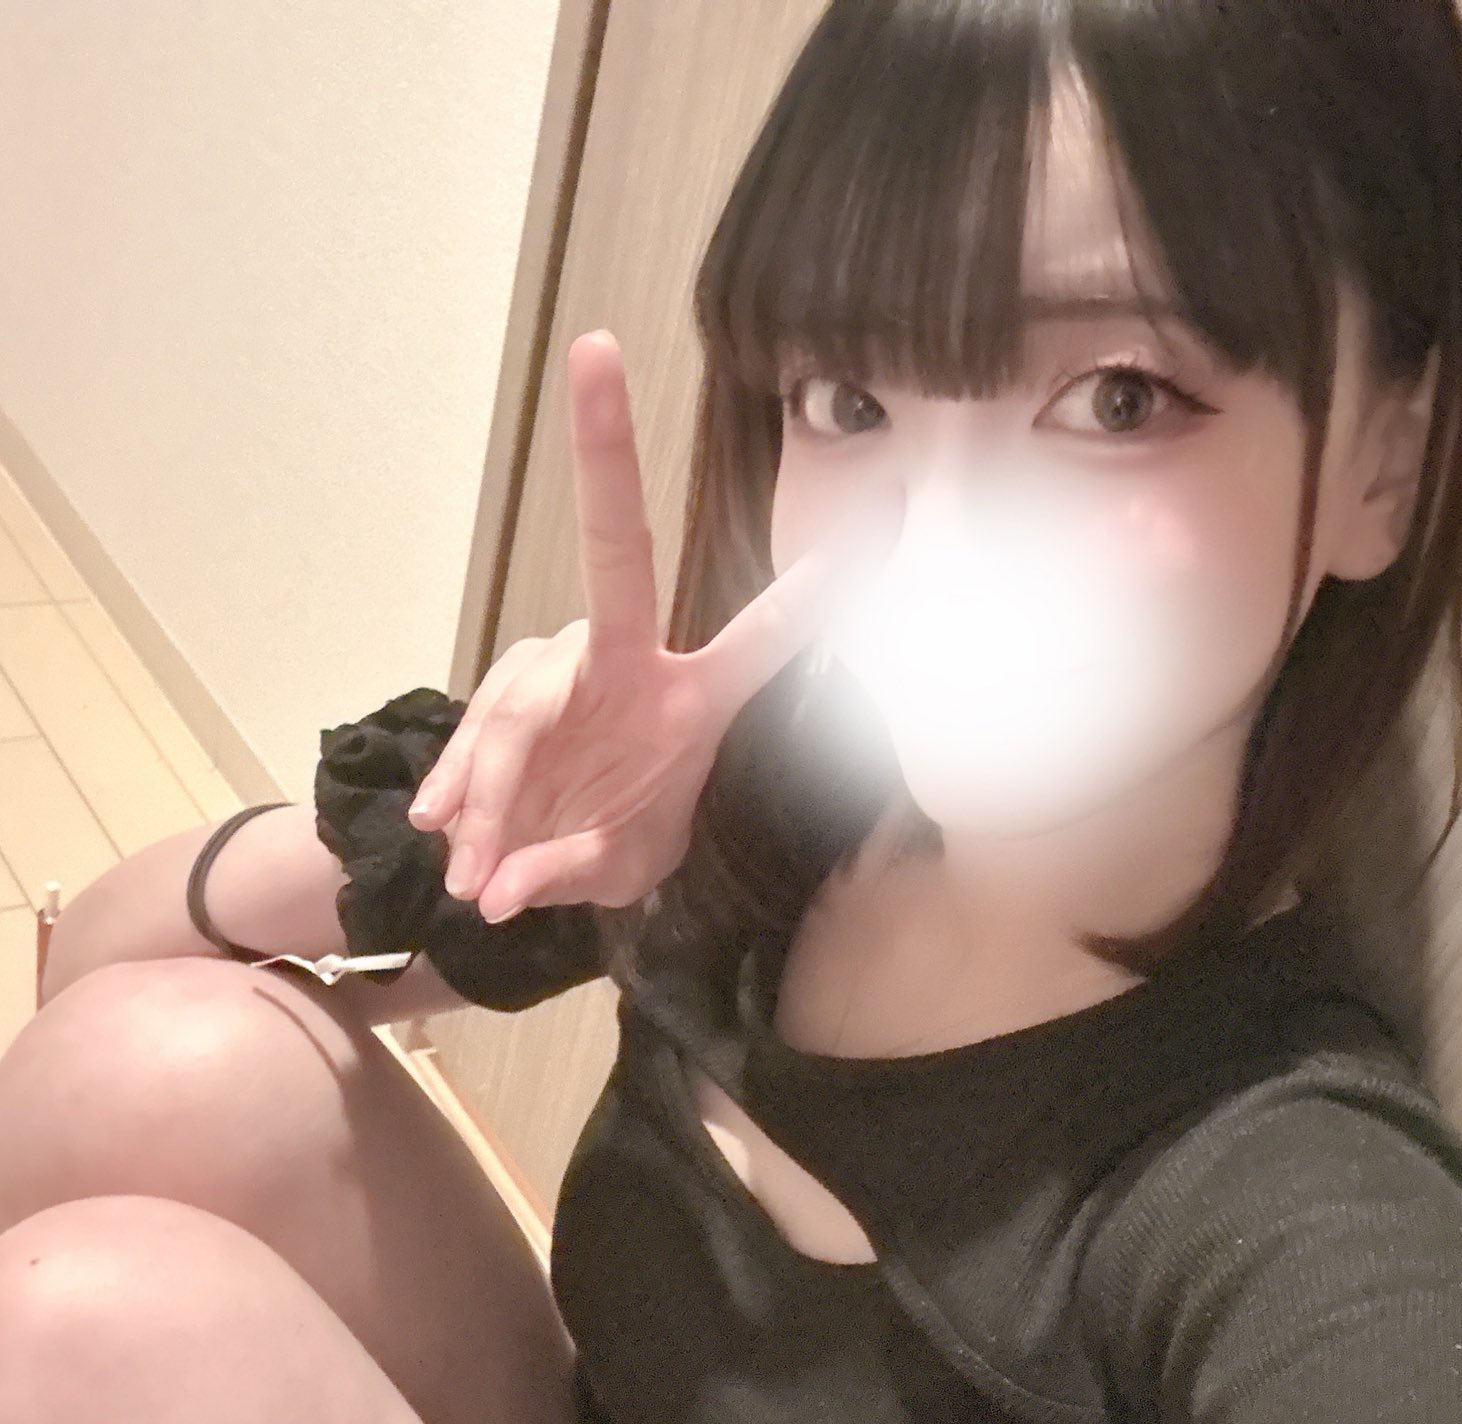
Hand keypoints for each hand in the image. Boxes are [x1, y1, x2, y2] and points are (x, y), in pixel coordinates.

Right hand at [405, 327, 901, 923]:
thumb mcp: (614, 873)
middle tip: (594, 353)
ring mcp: (559, 661)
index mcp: (693, 703)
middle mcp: (629, 659)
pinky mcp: (506, 684)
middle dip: (606, 450)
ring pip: (516, 705)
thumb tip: (496, 894)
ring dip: (492, 794)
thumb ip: (562, 876)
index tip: (884, 505)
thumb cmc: (612, 843)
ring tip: (472, 875)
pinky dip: (458, 786)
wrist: (543, 854)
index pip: (770, 635)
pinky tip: (440, 824)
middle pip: (616, 550)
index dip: (823, 583)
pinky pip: (477, 730)